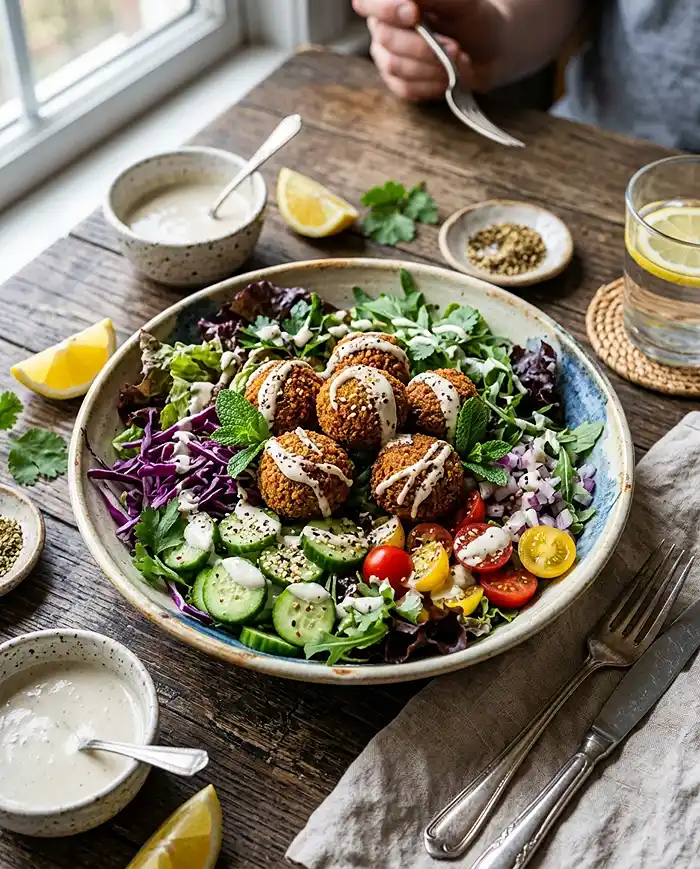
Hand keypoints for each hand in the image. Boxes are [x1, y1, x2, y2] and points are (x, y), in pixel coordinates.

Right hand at [353, 0, 503, 99]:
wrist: (489, 52)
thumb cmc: (475, 20)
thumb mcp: (461, 2)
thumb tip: (410, 0)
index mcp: (394, 0)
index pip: (367, 1)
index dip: (385, 8)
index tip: (413, 14)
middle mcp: (384, 25)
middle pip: (385, 37)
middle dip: (423, 46)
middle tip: (454, 47)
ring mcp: (388, 55)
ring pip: (394, 65)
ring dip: (431, 67)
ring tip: (457, 60)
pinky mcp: (397, 82)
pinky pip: (405, 88)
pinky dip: (432, 84)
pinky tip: (448, 77)